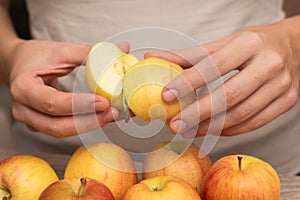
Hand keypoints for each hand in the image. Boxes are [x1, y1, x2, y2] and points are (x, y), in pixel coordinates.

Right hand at [8, 39, 129, 136]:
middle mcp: (23, 108)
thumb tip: (122, 48)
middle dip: (88, 122)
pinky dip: (83, 125)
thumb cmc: (36, 56)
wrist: (19, 64)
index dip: (79, 105)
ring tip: (111, 116)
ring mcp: (31, 120)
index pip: (52, 103)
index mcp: (24, 87)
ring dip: (88, 125)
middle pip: (57, 125)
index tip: (103, 102)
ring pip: (60, 131)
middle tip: (112, 113)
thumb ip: (89, 53)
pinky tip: (100, 117)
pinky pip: (62, 129)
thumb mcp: (61, 51)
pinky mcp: (40, 124)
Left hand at [146, 18, 299, 136]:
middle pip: (229, 95)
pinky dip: (230, 129)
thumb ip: (190, 54)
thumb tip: (155, 57)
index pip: (214, 66)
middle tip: (175, 124)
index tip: (167, 95)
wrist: (293, 46)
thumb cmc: (254, 44)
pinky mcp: (288, 101)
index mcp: (250, 43)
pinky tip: (212, 129)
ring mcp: (282, 84)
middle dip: (198, 114)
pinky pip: (255, 122)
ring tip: (189, 130)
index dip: (188, 83)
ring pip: (242, 113)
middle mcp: (269, 63)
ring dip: (212, 126)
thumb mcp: (224, 42)